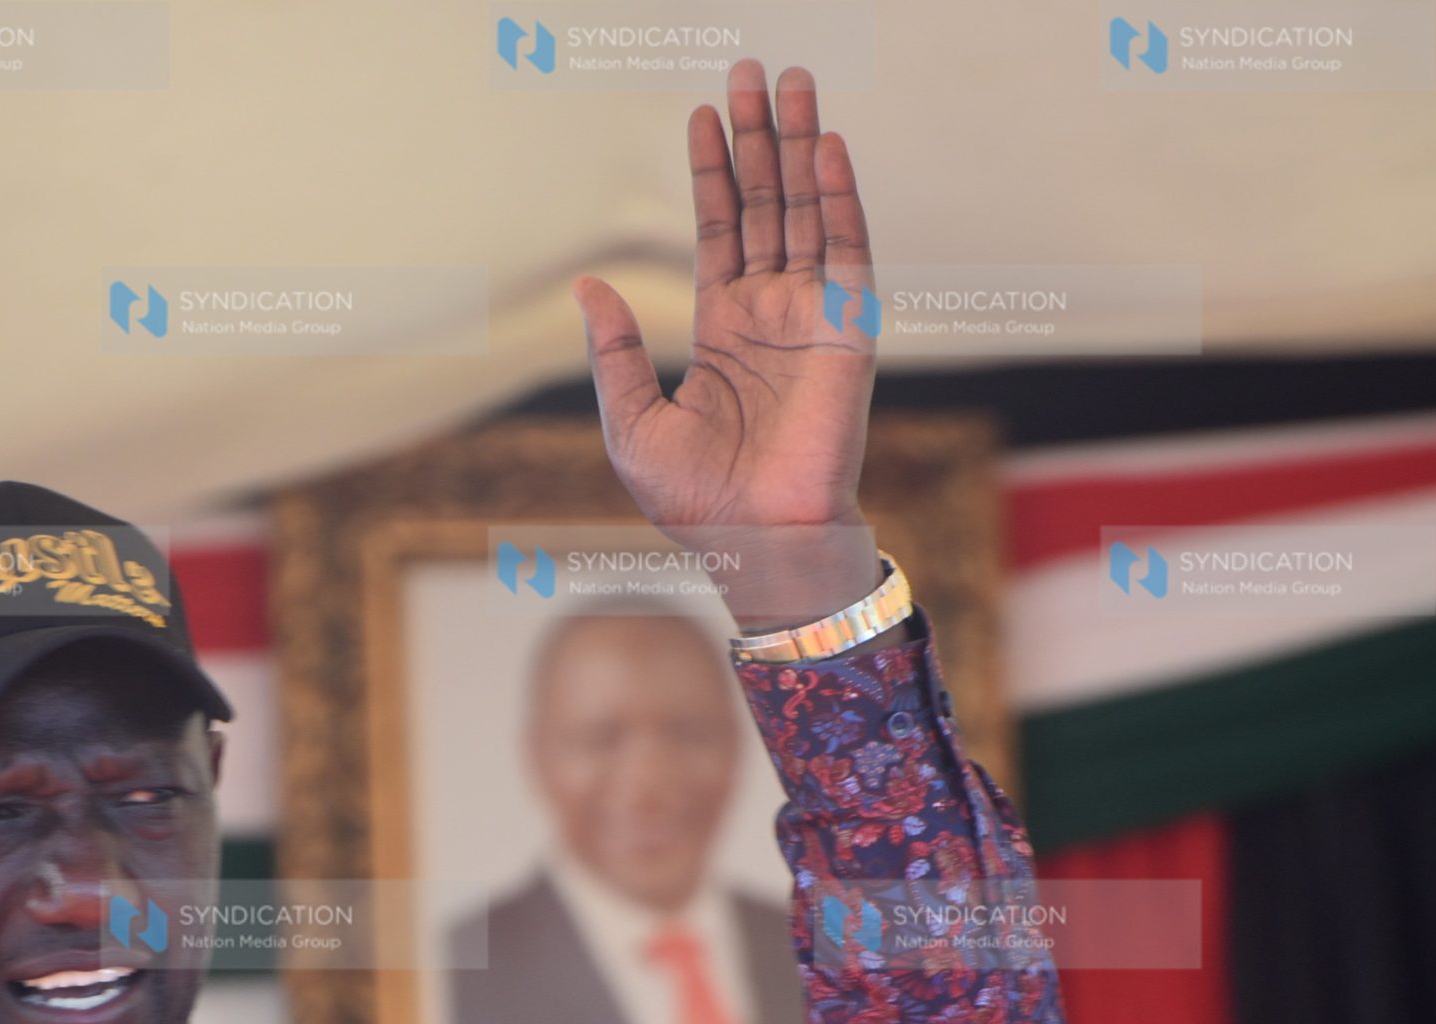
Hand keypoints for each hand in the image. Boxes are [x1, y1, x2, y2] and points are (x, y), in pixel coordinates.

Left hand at [572, 60, 878, 625]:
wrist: (754, 545)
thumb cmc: (694, 502)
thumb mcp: (629, 422)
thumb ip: (613, 350)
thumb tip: (588, 284)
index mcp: (723, 328)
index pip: (719, 229)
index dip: (712, 171)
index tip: (704, 112)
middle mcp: (771, 312)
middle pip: (763, 203)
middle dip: (759, 136)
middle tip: (753, 68)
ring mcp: (811, 316)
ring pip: (804, 211)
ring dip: (799, 146)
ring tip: (792, 81)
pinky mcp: (847, 330)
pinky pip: (845, 250)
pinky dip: (836, 196)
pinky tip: (825, 147)